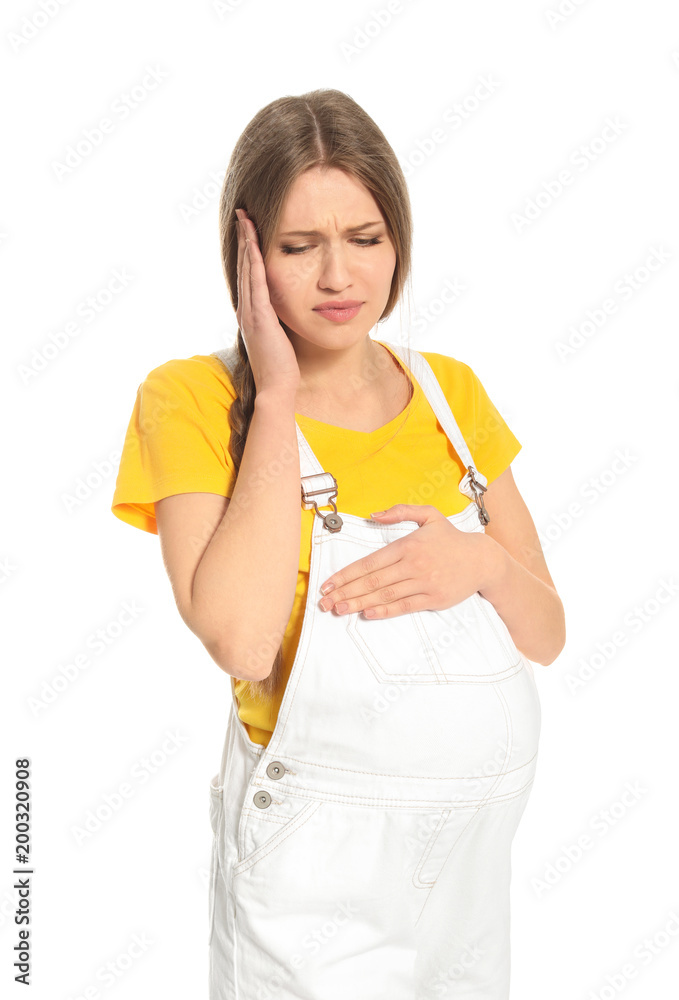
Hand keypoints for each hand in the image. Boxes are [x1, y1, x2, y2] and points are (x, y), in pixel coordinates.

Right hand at [235, 208, 300, 395]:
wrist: (276, 387)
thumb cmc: (282, 367)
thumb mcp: (281, 336)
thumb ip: (280, 320)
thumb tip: (288, 308)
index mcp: (253, 313)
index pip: (250, 274)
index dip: (248, 250)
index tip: (250, 229)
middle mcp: (247, 309)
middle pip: (245, 266)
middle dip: (244, 238)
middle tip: (242, 213)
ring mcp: (251, 312)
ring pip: (248, 269)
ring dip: (246, 242)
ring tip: (245, 218)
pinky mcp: (259, 317)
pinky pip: (257, 282)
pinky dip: (254, 261)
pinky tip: (254, 243)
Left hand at [318, 504, 495, 618]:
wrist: (482, 560)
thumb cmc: (451, 538)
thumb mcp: (429, 515)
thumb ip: (400, 511)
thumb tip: (372, 515)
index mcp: (408, 545)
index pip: (370, 562)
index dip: (346, 574)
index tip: (328, 583)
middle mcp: (414, 564)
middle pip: (373, 581)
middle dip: (346, 592)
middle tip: (325, 602)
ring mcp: (424, 583)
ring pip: (386, 596)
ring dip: (359, 603)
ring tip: (339, 609)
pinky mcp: (434, 599)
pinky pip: (405, 606)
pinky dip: (385, 611)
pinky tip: (368, 613)